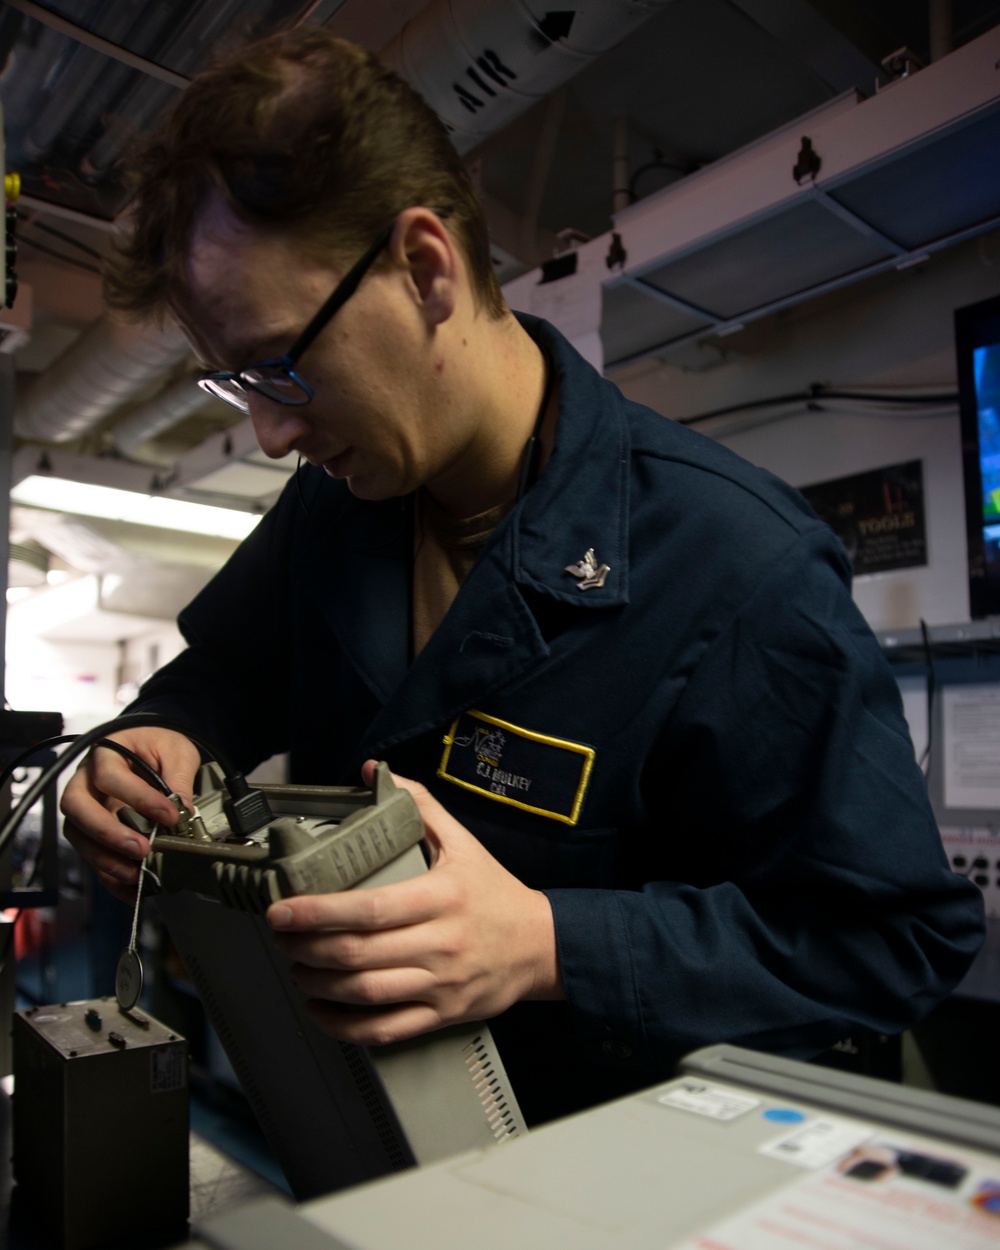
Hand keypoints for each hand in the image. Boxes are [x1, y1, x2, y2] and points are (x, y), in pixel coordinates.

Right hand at [61, 727, 200, 902]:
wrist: (149, 744)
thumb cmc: (158, 742)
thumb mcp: (176, 750)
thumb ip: (179, 778)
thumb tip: (184, 812)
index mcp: (105, 753)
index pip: (110, 776)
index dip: (138, 798)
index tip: (169, 814)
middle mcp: (86, 780)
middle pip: (77, 809)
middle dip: (108, 834)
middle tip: (141, 849)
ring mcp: (85, 806)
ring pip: (79, 836)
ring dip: (105, 859)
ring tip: (137, 874)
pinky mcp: (92, 829)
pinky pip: (92, 855)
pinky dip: (109, 875)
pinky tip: (130, 889)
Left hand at [266, 761, 563, 1044]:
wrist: (540, 946)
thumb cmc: (494, 893)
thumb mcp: (463, 842)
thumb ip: (420, 805)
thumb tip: (374, 773)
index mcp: (441, 897)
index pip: (370, 909)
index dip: (319, 912)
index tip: (283, 910)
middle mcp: (440, 943)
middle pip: (359, 953)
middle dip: (307, 948)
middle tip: (282, 938)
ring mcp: (440, 983)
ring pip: (366, 993)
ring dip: (319, 984)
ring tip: (296, 968)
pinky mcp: (441, 1014)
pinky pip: (385, 1029)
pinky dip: (344, 1026)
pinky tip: (321, 1010)